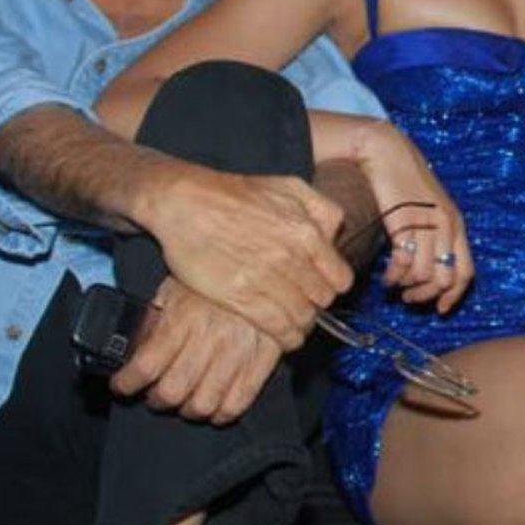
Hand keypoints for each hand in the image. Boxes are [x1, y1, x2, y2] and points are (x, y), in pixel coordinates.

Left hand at [108, 278, 283, 424]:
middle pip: (172, 392)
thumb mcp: (174, 286)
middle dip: (155, 400)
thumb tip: (134, 348)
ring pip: (204, 404)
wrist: (266, 264)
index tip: (120, 385)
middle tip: (152, 395)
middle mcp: (209, 339)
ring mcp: (238, 352)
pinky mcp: (264, 361)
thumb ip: (153, 318)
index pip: (145, 366)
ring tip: (182, 402)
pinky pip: (238, 403)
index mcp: (182, 318)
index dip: (126, 383)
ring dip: (186, 410)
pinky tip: (212, 406)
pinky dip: (221, 413)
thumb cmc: (216, 274)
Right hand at [137, 161, 350, 347]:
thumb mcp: (288, 186)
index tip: (318, 285)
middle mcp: (292, 258)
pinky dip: (286, 338)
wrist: (183, 203)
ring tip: (292, 320)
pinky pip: (279, 329)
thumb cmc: (232, 193)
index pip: (340, 279)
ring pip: (303, 318)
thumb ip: (322, 209)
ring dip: (301, 323)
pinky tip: (283, 336)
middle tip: (302, 301)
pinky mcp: (242, 298)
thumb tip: (335, 235)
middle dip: (315, 303)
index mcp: (307, 232)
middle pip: (323, 300)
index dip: (331, 284)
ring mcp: (267, 280)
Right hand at [354, 123, 471, 312]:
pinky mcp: (404, 223)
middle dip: (427, 296)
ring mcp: (426, 225)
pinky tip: (386, 276)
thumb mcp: (428, 208)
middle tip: (409, 299)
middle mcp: (447, 227)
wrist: (386, 154)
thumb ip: (434, 233)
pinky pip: (403, 263)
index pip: (467, 272)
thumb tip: (427, 267)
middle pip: (446, 278)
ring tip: (394, 286)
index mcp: (457, 225)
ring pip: (424, 274)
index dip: (454, 295)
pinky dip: (394, 276)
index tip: (440, 309)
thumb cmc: (404, 181)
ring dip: (407, 287)